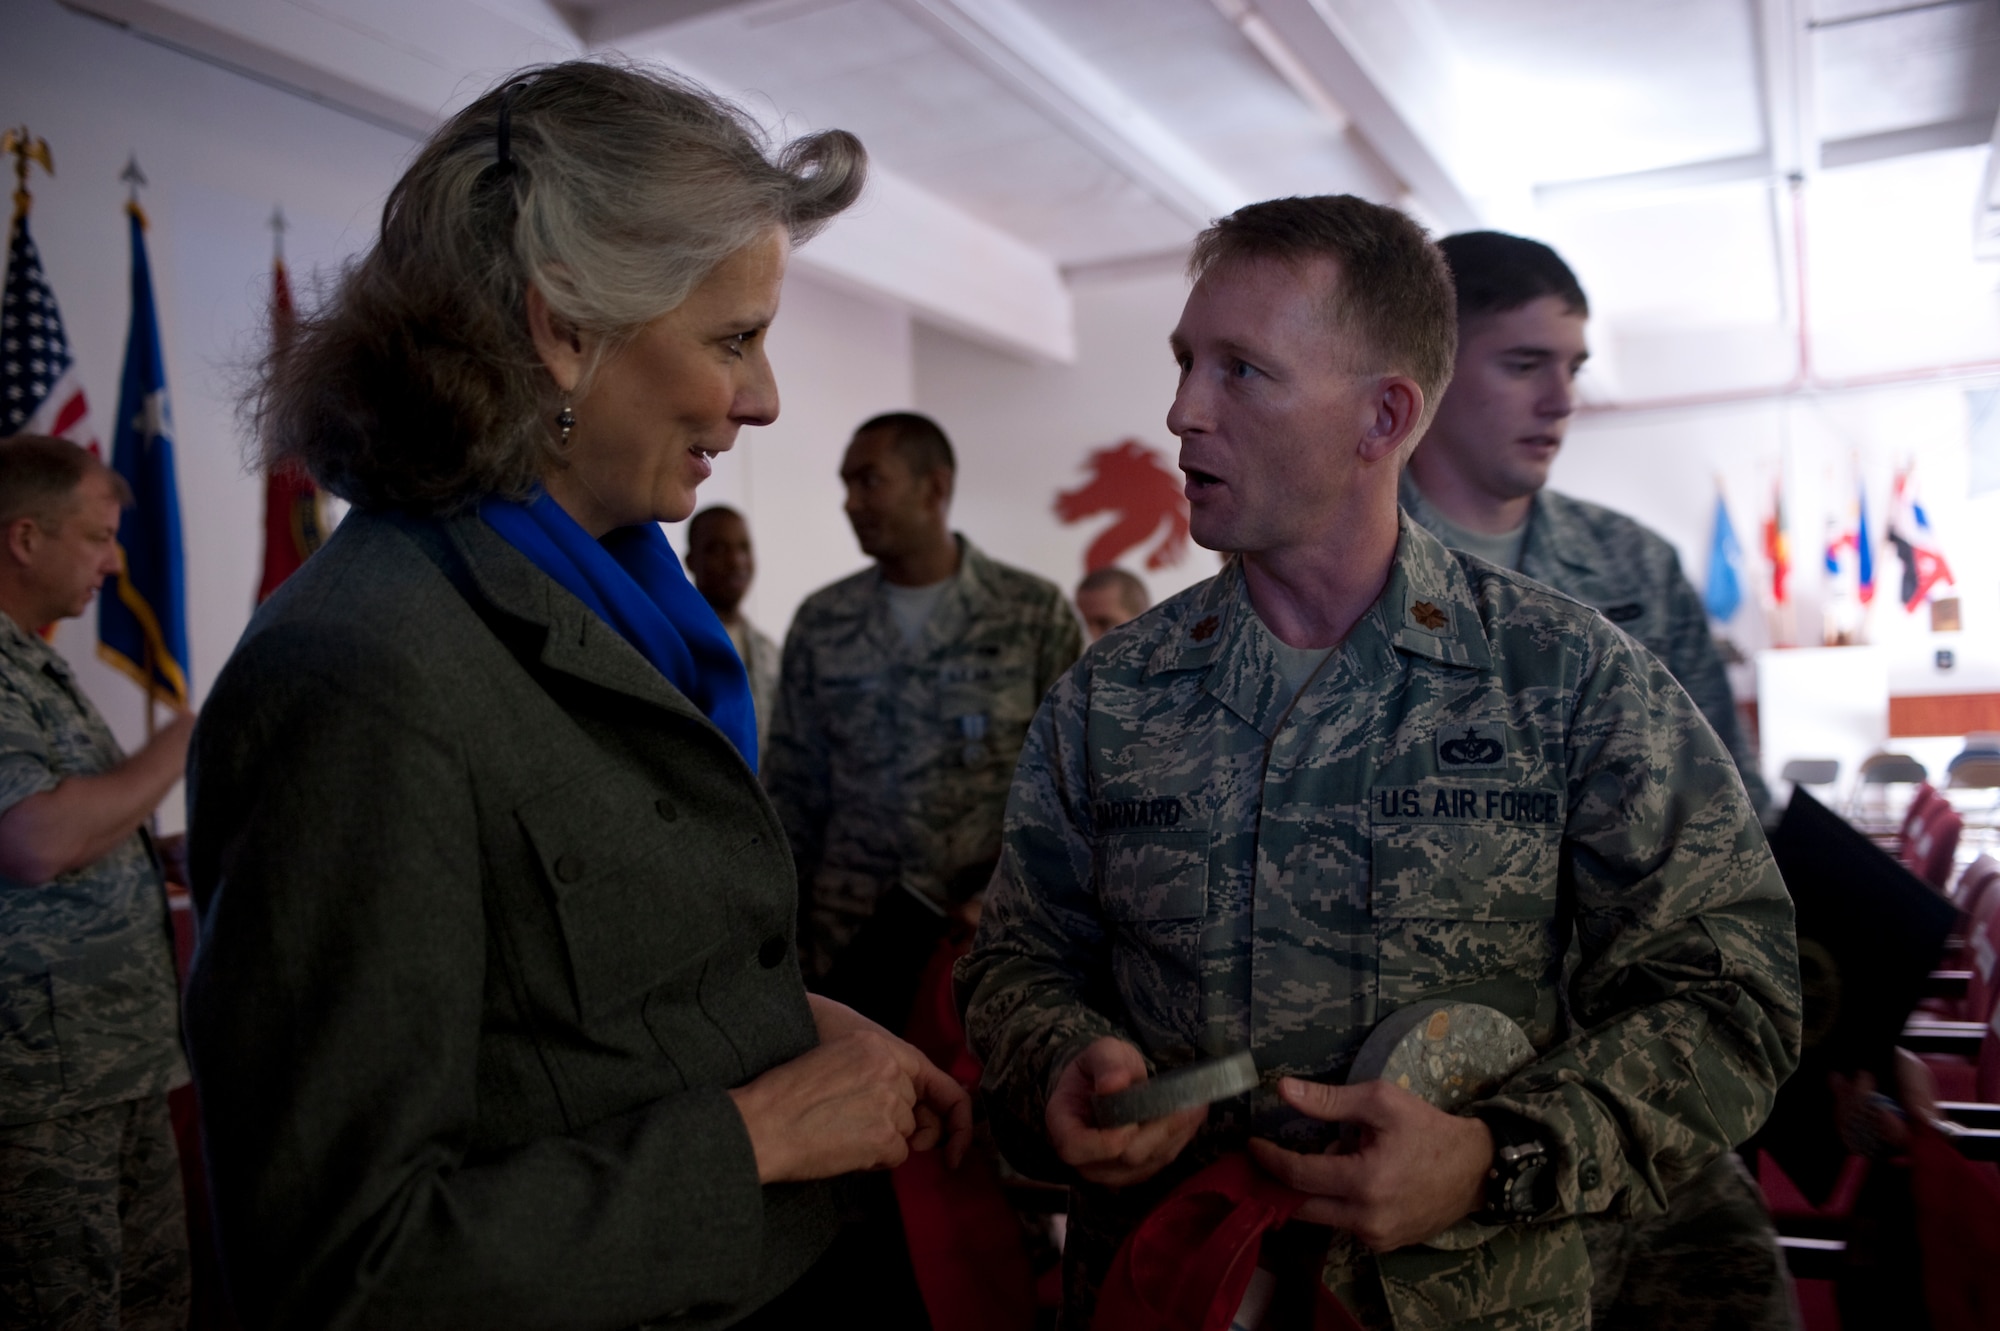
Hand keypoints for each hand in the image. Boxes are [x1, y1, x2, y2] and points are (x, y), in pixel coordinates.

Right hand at [728, 995, 972, 1183]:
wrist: (761, 1124)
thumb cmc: (783, 1097)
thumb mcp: (832, 1061)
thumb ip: (872, 1071)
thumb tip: (908, 1108)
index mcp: (874, 1044)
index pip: (930, 1074)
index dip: (947, 1106)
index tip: (950, 1128)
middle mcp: (888, 1069)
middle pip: (911, 1107)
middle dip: (891, 1122)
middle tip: (850, 1125)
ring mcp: (889, 1102)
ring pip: (905, 1132)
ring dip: (881, 1141)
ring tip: (839, 1134)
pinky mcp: (885, 1136)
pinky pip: (898, 1156)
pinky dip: (876, 1161)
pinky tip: (843, 1149)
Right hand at [1046, 1037, 1204, 1186]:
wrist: (1108, 1083)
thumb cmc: (1101, 1068)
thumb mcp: (1101, 1053)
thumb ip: (1106, 1064)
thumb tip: (1115, 1083)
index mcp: (1063, 1127)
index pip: (1075, 1148)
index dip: (1106, 1140)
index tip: (1132, 1119)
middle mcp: (1084, 1158)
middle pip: (1123, 1158)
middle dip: (1158, 1131)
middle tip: (1187, 1104)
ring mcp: (1110, 1171)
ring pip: (1148, 1163)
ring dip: (1175, 1135)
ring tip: (1197, 1106)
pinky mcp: (1135, 1172)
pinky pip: (1160, 1162)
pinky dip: (1179, 1139)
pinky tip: (1193, 1116)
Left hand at [1248, 1077, 1491, 1249]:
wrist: (1475, 1169)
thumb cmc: (1428, 1130)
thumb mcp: (1381, 1102)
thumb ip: (1330, 1100)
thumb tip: (1284, 1089)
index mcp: (1365, 1181)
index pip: (1299, 1175)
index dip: (1269, 1160)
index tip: (1252, 1146)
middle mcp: (1367, 1219)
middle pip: (1302, 1207)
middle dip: (1281, 1183)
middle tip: (1267, 1160)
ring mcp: (1376, 1238)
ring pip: (1322, 1217)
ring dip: (1312, 1191)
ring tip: (1327, 1160)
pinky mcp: (1384, 1245)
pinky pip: (1345, 1225)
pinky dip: (1336, 1203)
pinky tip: (1348, 1180)